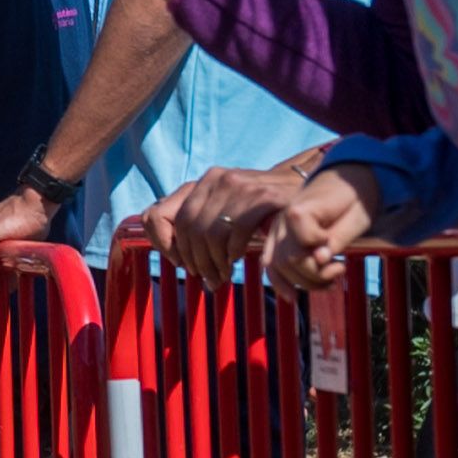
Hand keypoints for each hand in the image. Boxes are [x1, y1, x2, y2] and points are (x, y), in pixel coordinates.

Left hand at [147, 162, 311, 285]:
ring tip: (222, 275)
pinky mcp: (264, 198)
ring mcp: (241, 186)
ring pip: (211, 235)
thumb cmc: (256, 209)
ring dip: (215, 263)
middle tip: (208, 278)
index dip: (164, 244)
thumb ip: (195, 220)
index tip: (180, 263)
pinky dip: (233, 252)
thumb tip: (163, 244)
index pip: (159, 214)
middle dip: (195, 261)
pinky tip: (238, 259)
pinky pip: (236, 234)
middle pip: (188, 230)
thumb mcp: (222, 208)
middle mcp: (217, 178)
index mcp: (202, 182)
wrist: (298, 190)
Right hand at [258, 165, 380, 295]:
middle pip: (289, 259)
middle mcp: (282, 220)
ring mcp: (277, 229)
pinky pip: (271, 264)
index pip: (303, 241)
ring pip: (279, 267)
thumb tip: (320, 259)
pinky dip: (280, 282)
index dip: (321, 250)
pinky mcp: (278, 238)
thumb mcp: (357, 216)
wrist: (346, 178)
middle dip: (316, 274)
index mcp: (300, 208)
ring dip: (305, 281)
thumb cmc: (355, 196)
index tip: (339, 250)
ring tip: (330, 278)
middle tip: (340, 268)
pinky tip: (293, 296)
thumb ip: (338, 237)